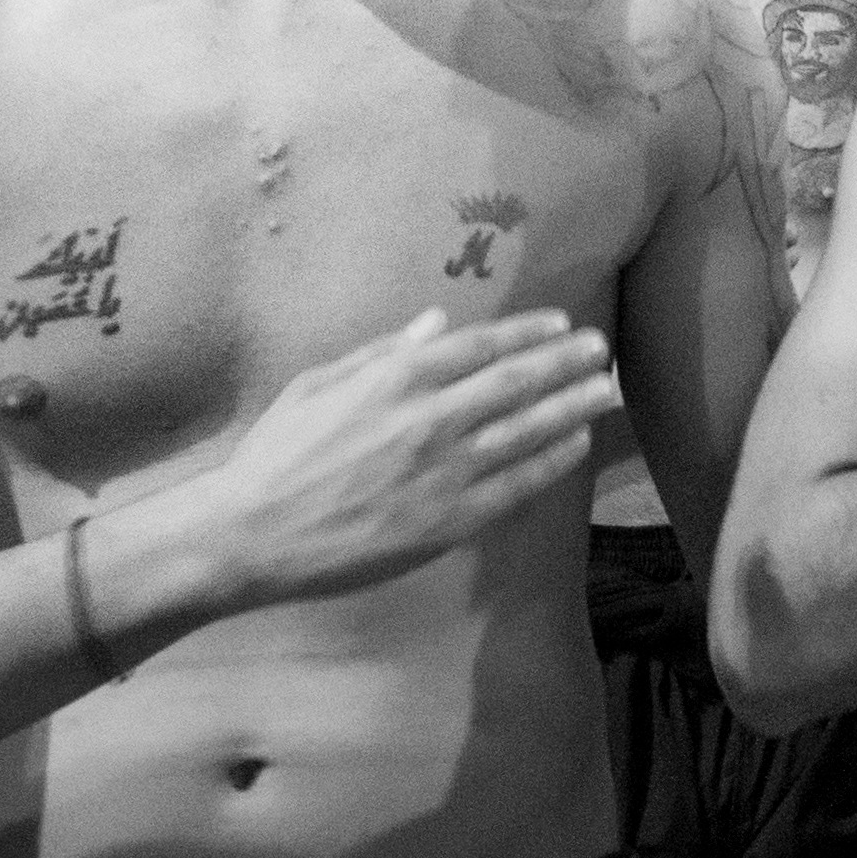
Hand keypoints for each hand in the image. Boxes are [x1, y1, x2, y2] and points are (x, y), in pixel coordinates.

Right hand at [210, 308, 618, 603]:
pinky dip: (553, 460)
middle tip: (601, 350)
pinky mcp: (450, 519)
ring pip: (528, 429)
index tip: (561, 322)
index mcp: (395, 379)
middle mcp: (430, 418)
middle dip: (566, 362)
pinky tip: (576, 443)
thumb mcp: (318, 386)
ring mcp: (444, 471)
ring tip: (607, 390)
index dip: (529, 331)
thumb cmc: (275, 457)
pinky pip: (517, 483)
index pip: (482, 345)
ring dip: (574, 406)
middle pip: (518, 382)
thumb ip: (382, 354)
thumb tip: (436, 322)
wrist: (249, 535)